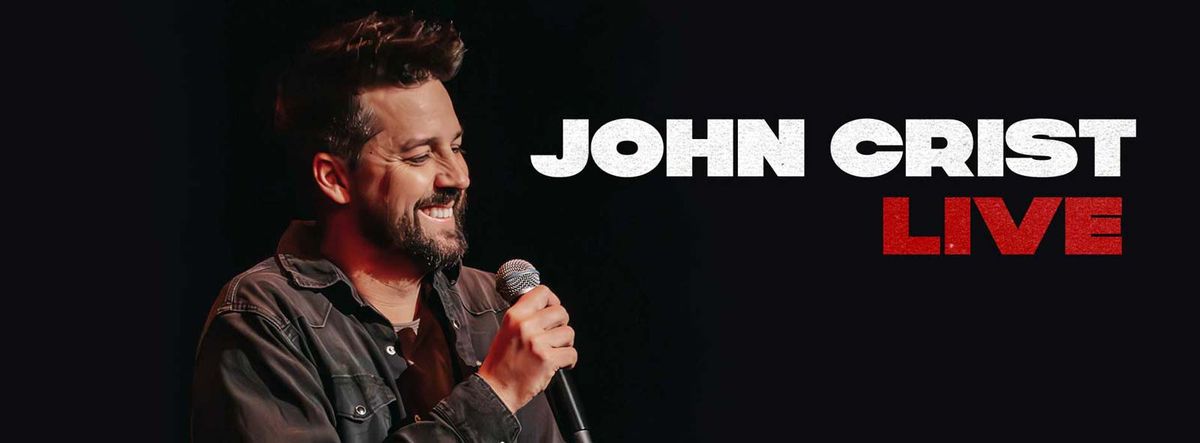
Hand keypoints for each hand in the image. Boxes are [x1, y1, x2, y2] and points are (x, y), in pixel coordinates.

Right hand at [476, 285, 576, 412]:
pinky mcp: (547, 359)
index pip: (542, 292)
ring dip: (565, 344)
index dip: (552, 301)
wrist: (495, 390)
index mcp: (515, 315)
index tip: (552, 310)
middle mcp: (526, 325)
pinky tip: (559, 364)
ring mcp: (537, 342)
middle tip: (554, 336)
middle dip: (561, 325)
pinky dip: (569, 361)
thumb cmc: (501, 364)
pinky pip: (571, 353)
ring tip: (554, 352)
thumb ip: (525, 317)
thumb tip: (547, 309)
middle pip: (561, 312)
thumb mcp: (506, 330)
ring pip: (568, 332)